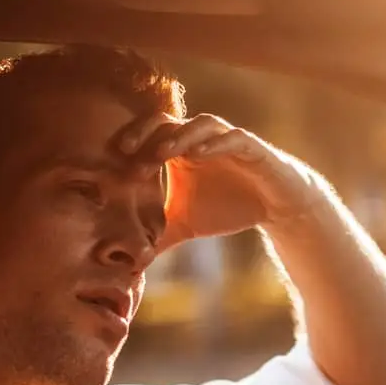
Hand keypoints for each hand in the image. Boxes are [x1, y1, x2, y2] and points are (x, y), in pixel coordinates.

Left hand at [118, 112, 322, 249]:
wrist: (273, 207)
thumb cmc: (227, 207)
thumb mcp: (185, 224)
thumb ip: (158, 236)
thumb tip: (128, 263)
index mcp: (180, 151)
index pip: (149, 135)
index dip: (131, 143)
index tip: (112, 161)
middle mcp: (200, 139)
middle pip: (168, 121)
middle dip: (147, 133)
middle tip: (128, 151)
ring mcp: (226, 140)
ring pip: (201, 124)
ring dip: (180, 135)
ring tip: (162, 153)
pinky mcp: (252, 148)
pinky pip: (233, 138)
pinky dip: (215, 143)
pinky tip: (198, 155)